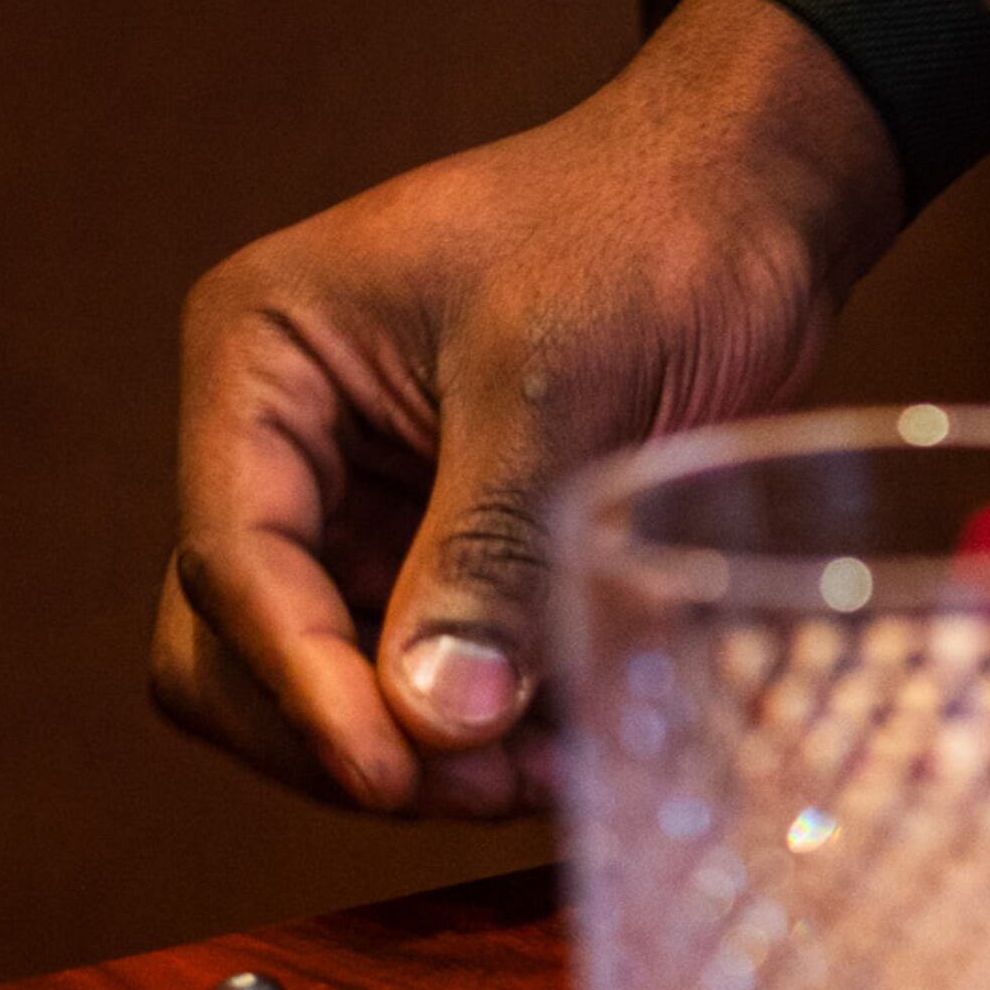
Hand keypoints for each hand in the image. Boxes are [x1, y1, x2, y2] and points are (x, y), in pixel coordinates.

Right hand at [153, 0, 897, 815]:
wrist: (757, 202)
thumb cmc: (647, 229)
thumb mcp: (555, 376)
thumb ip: (488, 547)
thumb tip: (436, 717)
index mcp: (262, 363)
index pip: (232, 559)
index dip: (300, 684)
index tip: (392, 774)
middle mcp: (289, 445)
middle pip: (238, 647)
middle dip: (345, 732)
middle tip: (480, 788)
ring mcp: (369, 507)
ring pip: (334, 683)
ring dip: (423, 751)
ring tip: (549, 774)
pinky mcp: (457, 553)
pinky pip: (433, 675)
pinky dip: (488, 730)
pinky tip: (576, 749)